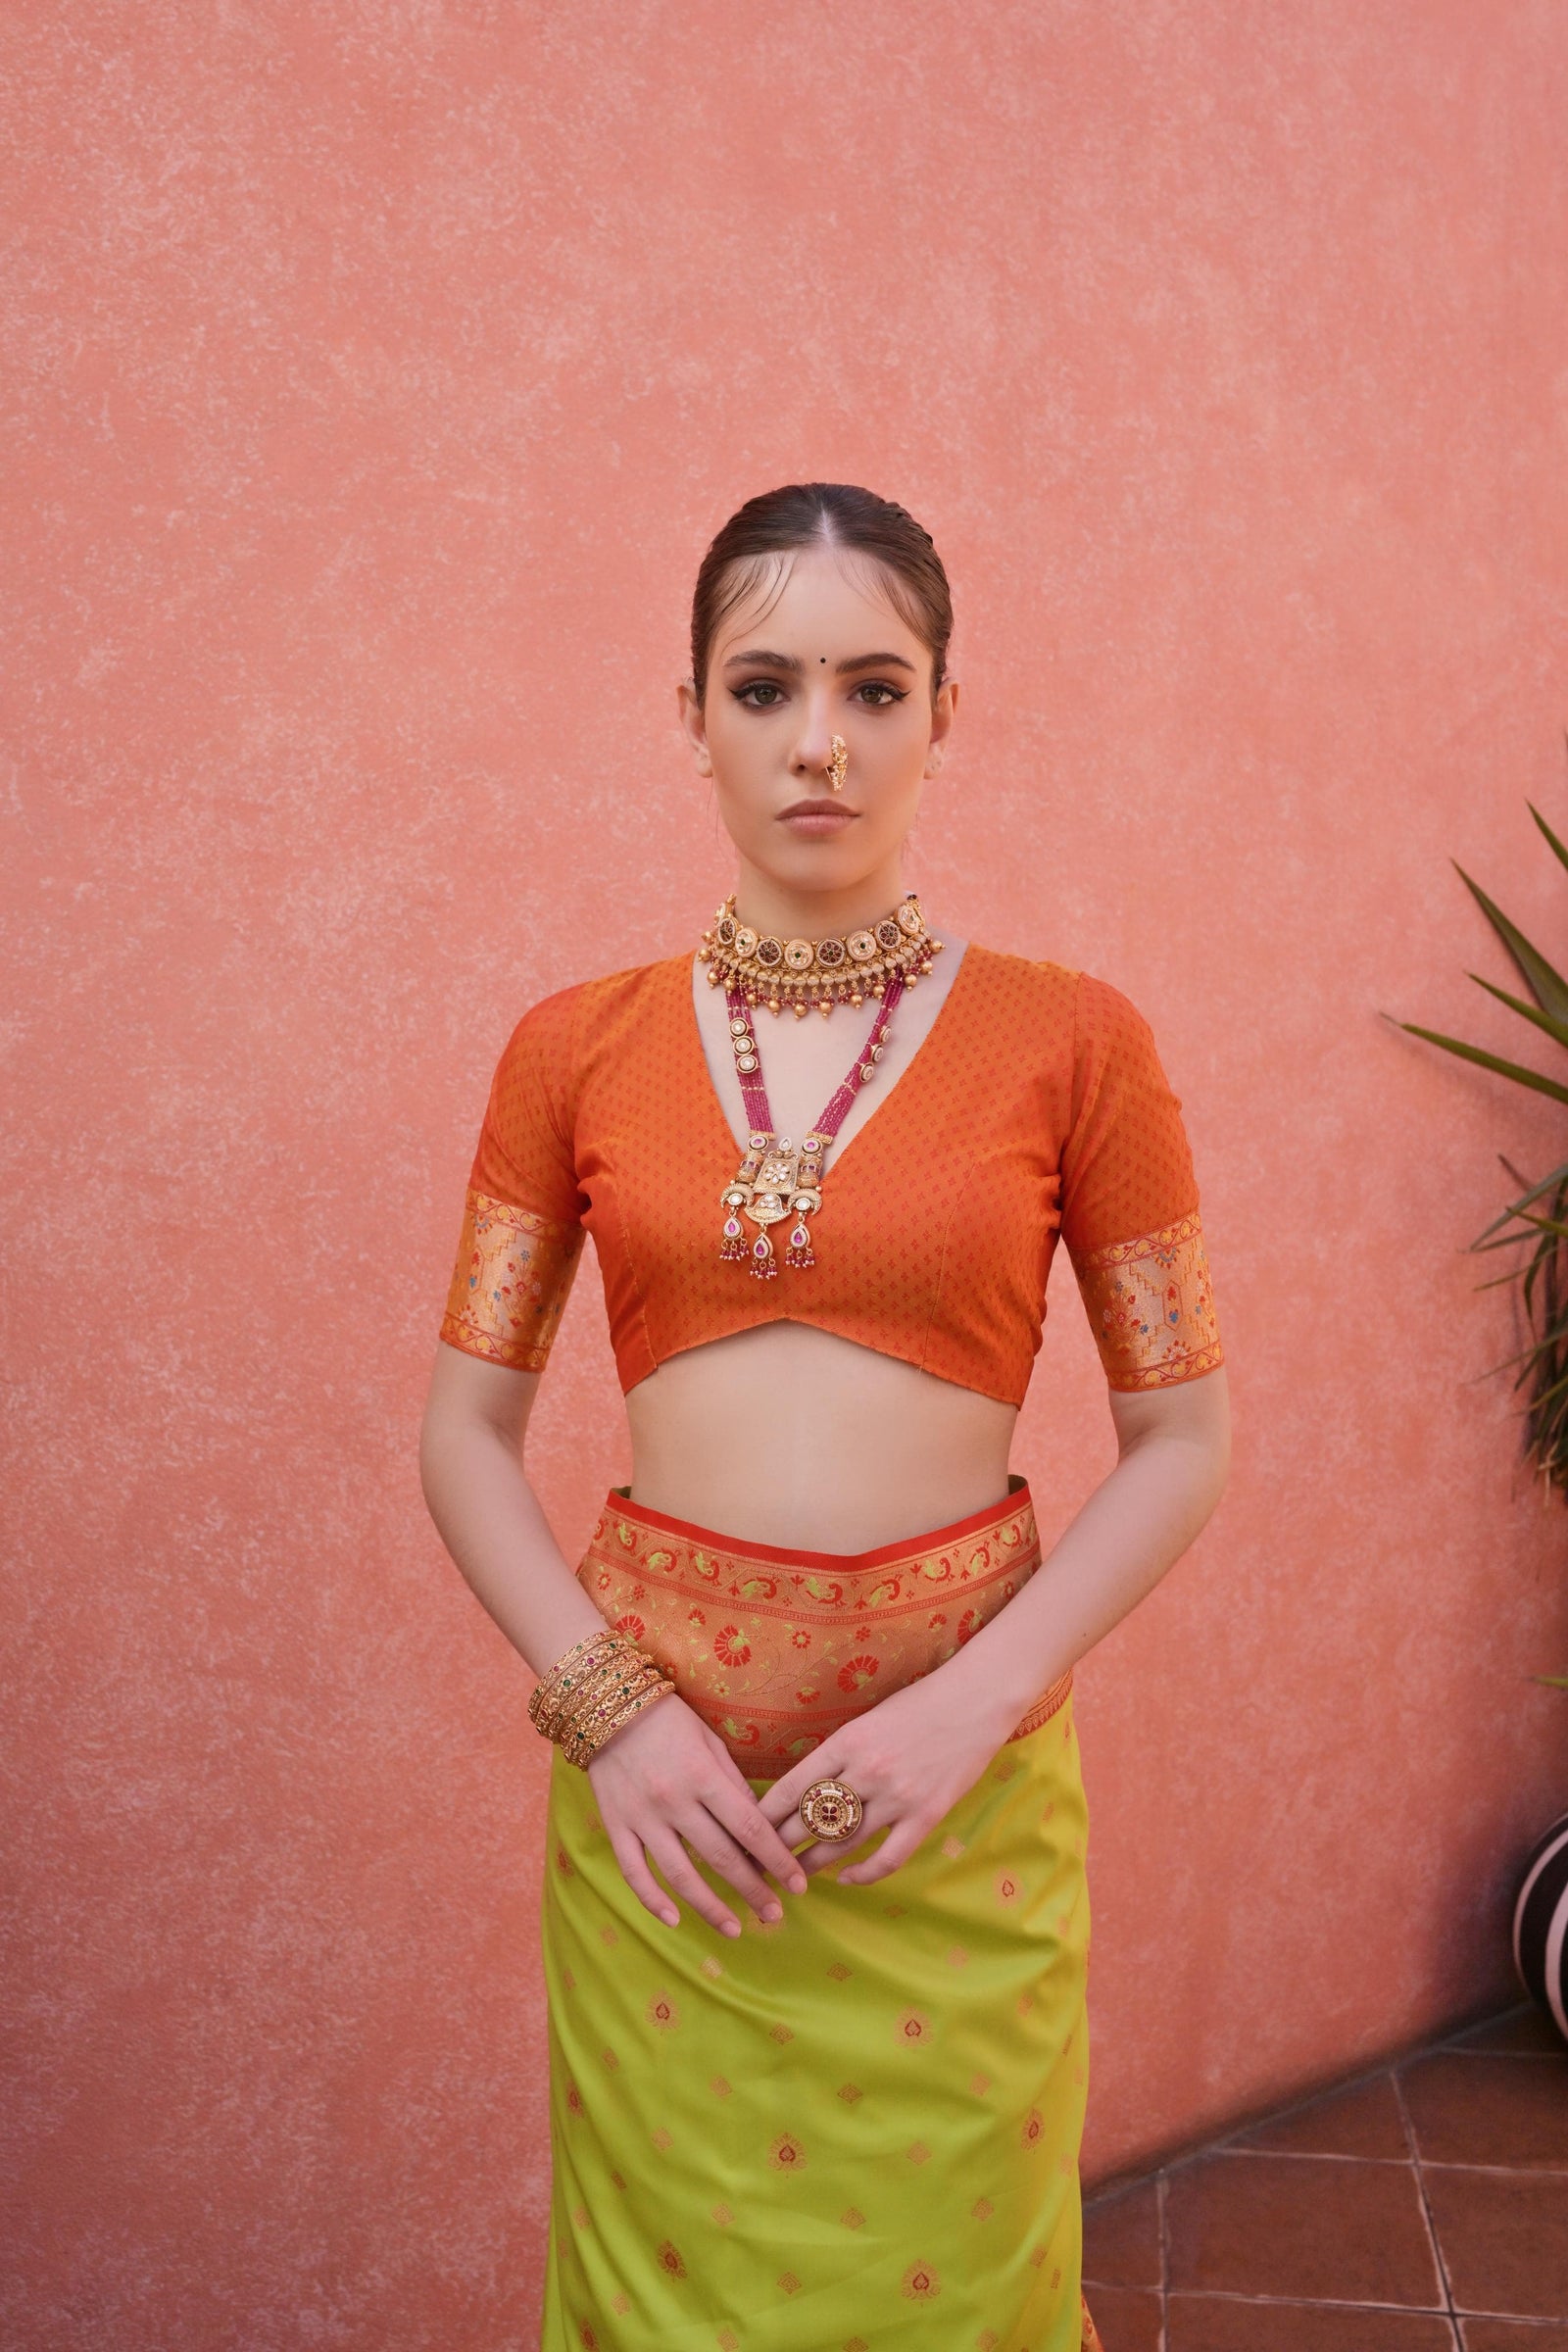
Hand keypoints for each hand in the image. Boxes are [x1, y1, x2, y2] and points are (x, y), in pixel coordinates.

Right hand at [586, 1691, 808, 1937]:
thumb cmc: (670, 1721)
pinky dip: (652, 1900)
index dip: (777, 1860)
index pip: (749, 1827)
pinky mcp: (616, 1826)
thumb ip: (734, 1785)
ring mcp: (642, 1817)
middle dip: (753, 1890)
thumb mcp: (710, 1743)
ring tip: (735, 1929)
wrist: (608, 1706)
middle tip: (775, 1916)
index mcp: (703, 1775)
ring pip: (680, 1874)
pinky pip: (634, 1871)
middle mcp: (674, 1800)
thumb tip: (759, 1828)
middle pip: (721, 1857)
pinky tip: (674, 1920)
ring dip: (710, 1907)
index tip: (797, 1884)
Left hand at [757, 1665, 1016, 1886]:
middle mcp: (866, 1771)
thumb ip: (838, 1754)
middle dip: (779, 1847)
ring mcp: (897, 1796)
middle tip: (757, 1865)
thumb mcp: (866, 1720)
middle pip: (810, 1820)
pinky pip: (887, 1858)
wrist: (975, 1700)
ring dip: (813, 1864)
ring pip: (842, 1843)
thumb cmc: (918, 1704)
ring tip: (793, 1877)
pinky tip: (846, 1879)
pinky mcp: (926, 1815)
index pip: (791, 1789)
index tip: (743, 1833)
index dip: (763, 1817)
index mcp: (845, 1741)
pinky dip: (862, 1875)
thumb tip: (805, 1788)